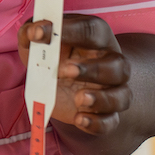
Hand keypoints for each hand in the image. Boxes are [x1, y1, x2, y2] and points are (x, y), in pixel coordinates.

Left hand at [18, 13, 132, 135]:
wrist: (65, 85)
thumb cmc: (54, 55)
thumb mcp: (39, 41)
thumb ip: (32, 32)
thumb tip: (32, 31)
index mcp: (96, 38)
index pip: (91, 30)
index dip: (68, 30)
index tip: (39, 34)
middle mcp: (110, 62)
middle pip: (116, 65)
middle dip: (92, 69)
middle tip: (65, 71)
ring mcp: (112, 90)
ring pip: (122, 95)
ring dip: (101, 99)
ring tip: (79, 99)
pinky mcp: (106, 114)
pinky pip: (111, 122)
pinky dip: (97, 123)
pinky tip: (79, 119)